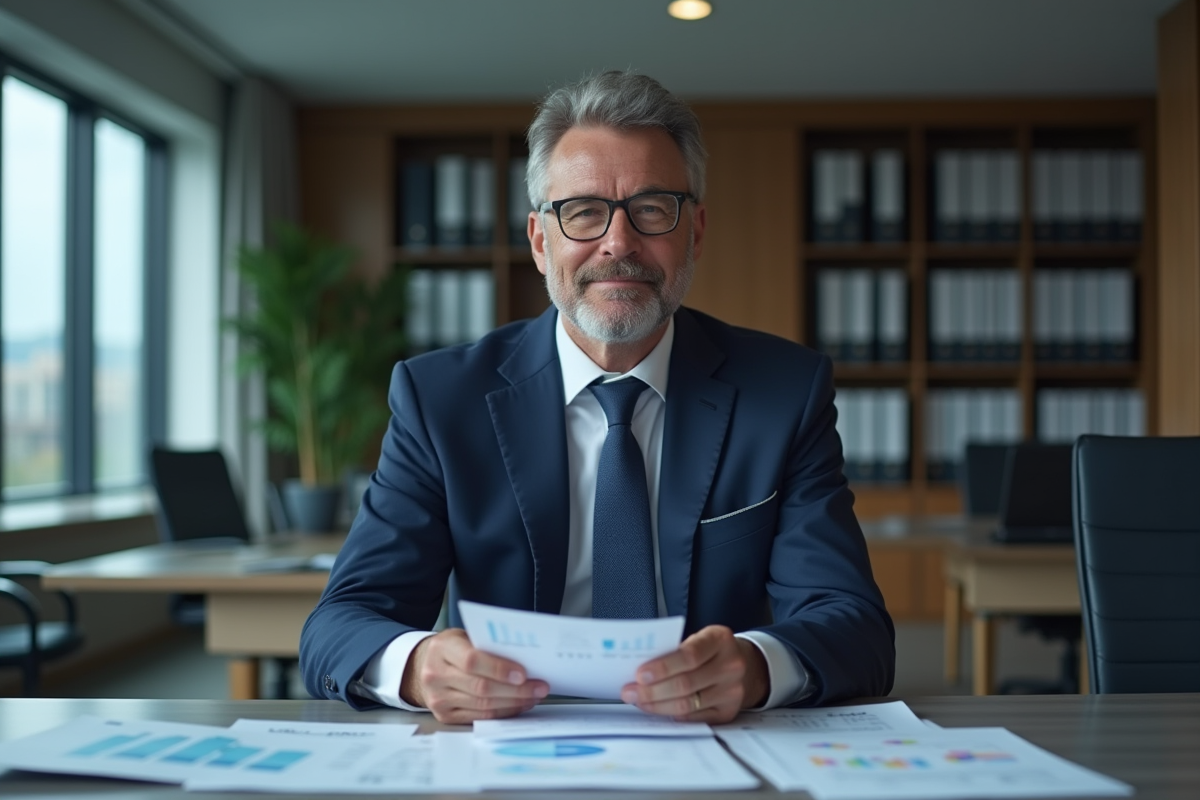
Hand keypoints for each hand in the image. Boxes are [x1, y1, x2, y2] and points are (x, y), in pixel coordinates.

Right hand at [399, 628, 549, 723]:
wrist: (423, 666)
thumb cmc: (452, 648)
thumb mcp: (463, 636)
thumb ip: (487, 645)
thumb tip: (524, 658)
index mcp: (441, 649)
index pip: (472, 661)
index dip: (499, 668)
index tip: (523, 673)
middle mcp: (435, 675)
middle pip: (481, 687)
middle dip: (515, 689)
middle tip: (539, 687)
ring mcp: (438, 699)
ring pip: (482, 705)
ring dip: (513, 702)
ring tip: (533, 696)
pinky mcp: (445, 716)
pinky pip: (479, 717)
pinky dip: (503, 712)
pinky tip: (518, 705)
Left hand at [619, 625, 768, 723]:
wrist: (746, 665)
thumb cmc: (712, 650)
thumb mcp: (700, 638)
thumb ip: (675, 649)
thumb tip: (639, 669)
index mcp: (720, 640)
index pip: (689, 655)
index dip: (663, 667)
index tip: (639, 674)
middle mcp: (731, 665)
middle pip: (686, 683)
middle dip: (652, 690)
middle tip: (629, 691)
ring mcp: (732, 691)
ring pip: (687, 704)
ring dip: (657, 705)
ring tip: (638, 701)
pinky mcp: (728, 712)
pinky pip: (694, 718)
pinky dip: (671, 714)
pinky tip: (657, 709)